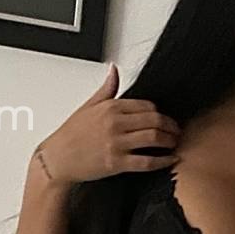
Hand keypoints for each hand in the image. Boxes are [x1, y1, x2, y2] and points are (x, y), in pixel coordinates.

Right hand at [34, 65, 179, 184]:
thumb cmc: (71, 135)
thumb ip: (106, 89)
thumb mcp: (88, 106)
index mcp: (110, 107)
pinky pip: (147, 161)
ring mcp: (117, 143)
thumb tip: (114, 70)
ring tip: (175, 143)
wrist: (58, 159)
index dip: (160, 112)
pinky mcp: (117, 163)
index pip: (146, 105)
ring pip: (154, 138)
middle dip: (171, 126)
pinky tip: (170, 159)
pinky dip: (163, 161)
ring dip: (170, 141)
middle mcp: (115, 123)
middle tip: (176, 131)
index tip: (165, 118)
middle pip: (154, 120)